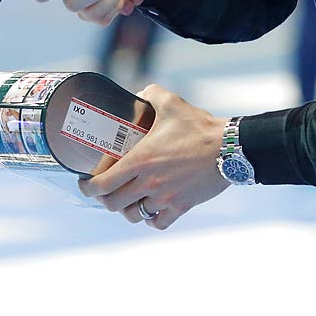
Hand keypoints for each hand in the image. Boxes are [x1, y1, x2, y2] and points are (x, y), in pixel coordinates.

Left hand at [79, 84, 229, 230]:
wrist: (230, 148)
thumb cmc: (199, 126)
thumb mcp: (171, 103)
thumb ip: (151, 94)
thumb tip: (140, 93)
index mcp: (140, 160)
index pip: (103, 184)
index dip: (88, 188)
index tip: (85, 184)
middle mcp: (149, 183)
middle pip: (114, 204)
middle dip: (105, 199)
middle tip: (105, 190)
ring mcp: (165, 197)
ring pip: (135, 215)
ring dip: (127, 210)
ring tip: (127, 201)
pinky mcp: (182, 206)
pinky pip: (159, 223)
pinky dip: (151, 219)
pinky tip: (150, 211)